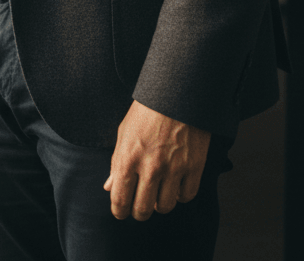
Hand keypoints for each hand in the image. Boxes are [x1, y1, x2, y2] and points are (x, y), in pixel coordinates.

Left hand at [104, 101, 210, 220]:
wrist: (177, 91)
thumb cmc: (147, 110)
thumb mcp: (124, 132)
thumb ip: (116, 162)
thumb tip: (109, 188)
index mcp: (128, 158)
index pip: (120, 201)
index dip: (119, 211)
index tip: (121, 212)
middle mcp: (150, 166)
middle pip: (142, 210)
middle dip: (139, 212)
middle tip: (140, 205)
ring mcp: (173, 167)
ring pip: (165, 207)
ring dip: (160, 203)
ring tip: (159, 193)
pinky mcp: (194, 165)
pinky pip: (186, 196)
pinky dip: (181, 195)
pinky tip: (176, 185)